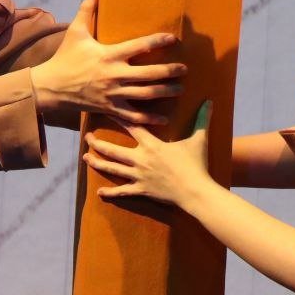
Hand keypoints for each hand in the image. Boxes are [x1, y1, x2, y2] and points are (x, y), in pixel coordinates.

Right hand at [30, 0, 183, 124]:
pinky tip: (165, 120)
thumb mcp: (75, 31)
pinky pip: (133, 116)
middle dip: (170, 71)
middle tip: (185, 69)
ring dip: (165, 92)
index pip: (139, 46)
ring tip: (180, 89)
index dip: (158, 41)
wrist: (51, 87)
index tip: (173, 38)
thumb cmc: (65, 57)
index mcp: (108, 54)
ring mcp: (113, 94)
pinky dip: (150, 119)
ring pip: (146, 95)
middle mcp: (114, 75)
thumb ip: (88, 9)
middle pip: (149, 74)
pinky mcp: (109, 108)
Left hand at [84, 100, 214, 207]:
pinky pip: (123, 192)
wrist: (196, 191)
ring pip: (113, 169)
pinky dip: (110, 193)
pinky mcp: (141, 190)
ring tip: (85, 158)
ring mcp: (139, 176)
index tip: (105, 109)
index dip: (117, 117)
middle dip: (98, 143)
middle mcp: (141, 159)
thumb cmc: (196, 165)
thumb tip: (210, 100)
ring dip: (97, 163)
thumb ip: (202, 119)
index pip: (131, 126)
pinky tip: (99, 192)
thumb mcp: (199, 139)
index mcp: (151, 145)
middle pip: (114, 149)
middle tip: (87, 137)